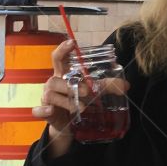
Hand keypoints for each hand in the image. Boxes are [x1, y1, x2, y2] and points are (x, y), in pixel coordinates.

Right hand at [32, 39, 130, 157]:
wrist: (66, 123)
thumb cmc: (77, 100)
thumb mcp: (92, 92)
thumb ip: (107, 87)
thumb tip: (126, 86)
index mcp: (63, 74)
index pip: (58, 58)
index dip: (63, 49)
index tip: (72, 42)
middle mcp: (53, 83)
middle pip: (56, 79)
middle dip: (71, 85)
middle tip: (87, 91)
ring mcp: (47, 98)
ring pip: (51, 94)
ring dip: (67, 101)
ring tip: (81, 107)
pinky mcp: (44, 112)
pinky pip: (39, 110)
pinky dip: (43, 110)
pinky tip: (50, 110)